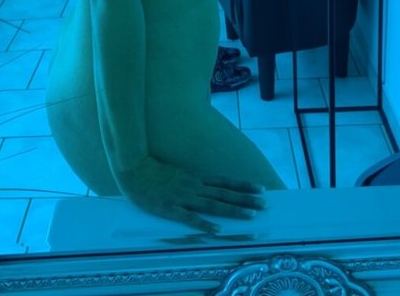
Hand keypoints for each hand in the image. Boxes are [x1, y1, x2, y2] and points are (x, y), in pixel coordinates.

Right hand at [115, 154, 266, 234]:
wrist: (133, 168)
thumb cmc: (153, 171)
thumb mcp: (178, 173)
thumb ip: (192, 180)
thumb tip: (208, 186)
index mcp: (195, 177)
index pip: (225, 181)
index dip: (243, 185)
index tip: (261, 189)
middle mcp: (193, 186)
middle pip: (224, 193)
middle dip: (246, 199)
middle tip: (265, 205)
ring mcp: (182, 197)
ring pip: (213, 204)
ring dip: (233, 210)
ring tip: (251, 216)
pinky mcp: (170, 208)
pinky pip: (189, 218)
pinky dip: (203, 224)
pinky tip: (216, 230)